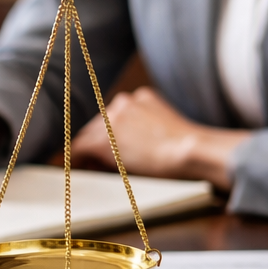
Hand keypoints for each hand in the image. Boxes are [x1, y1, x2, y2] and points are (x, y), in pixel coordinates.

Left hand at [68, 86, 247, 188]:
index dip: (109, 135)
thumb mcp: (166, 128)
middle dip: (97, 143)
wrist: (191, 151)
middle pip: (99, 125)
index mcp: (141, 98)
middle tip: (95, 163)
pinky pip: (81, 148)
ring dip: (90, 152)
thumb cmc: (189, 149)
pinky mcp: (101, 140)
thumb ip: (146, 128)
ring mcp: (110, 119)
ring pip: (89, 136)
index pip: (115, 117)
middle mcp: (123, 103)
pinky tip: (76, 170)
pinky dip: (78, 160)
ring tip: (89, 169)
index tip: (110, 150)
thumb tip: (130, 148)